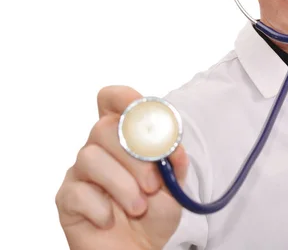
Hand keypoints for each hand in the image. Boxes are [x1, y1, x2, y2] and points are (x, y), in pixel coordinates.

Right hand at [55, 86, 188, 249]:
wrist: (141, 248)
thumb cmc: (154, 213)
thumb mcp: (174, 185)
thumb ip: (174, 163)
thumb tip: (174, 148)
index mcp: (123, 138)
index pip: (112, 101)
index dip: (124, 98)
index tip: (142, 109)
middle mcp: (98, 148)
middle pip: (103, 128)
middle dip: (135, 157)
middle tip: (153, 185)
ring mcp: (80, 172)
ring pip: (90, 157)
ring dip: (122, 184)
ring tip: (139, 207)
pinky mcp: (67, 199)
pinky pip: (77, 192)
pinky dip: (101, 207)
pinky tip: (111, 218)